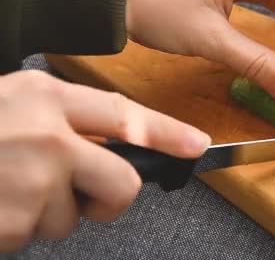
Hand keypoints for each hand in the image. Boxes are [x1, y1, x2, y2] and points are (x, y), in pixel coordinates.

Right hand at [0, 70, 208, 251]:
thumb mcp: (12, 103)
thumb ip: (62, 116)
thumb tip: (102, 142)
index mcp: (48, 98)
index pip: (125, 115)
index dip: (168, 133)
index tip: (197, 144)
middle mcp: (51, 137)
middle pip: (124, 182)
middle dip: (109, 200)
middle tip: (78, 198)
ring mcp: (36, 181)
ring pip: (72, 217)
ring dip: (44, 214)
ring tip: (6, 189)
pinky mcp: (18, 220)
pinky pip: (34, 236)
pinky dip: (15, 229)